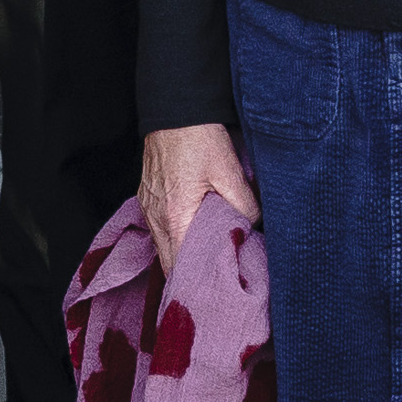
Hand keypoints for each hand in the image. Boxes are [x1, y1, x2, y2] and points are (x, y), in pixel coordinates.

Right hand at [136, 122, 252, 276]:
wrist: (174, 108)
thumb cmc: (199, 138)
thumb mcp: (230, 171)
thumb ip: (245, 205)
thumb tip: (253, 228)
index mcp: (174, 216)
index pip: (180, 267)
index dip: (196, 284)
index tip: (214, 293)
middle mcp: (155, 217)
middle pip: (169, 264)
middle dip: (190, 277)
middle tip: (215, 286)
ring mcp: (148, 208)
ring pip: (163, 249)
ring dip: (182, 259)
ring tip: (208, 268)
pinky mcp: (148, 198)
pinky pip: (160, 231)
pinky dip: (175, 241)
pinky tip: (194, 241)